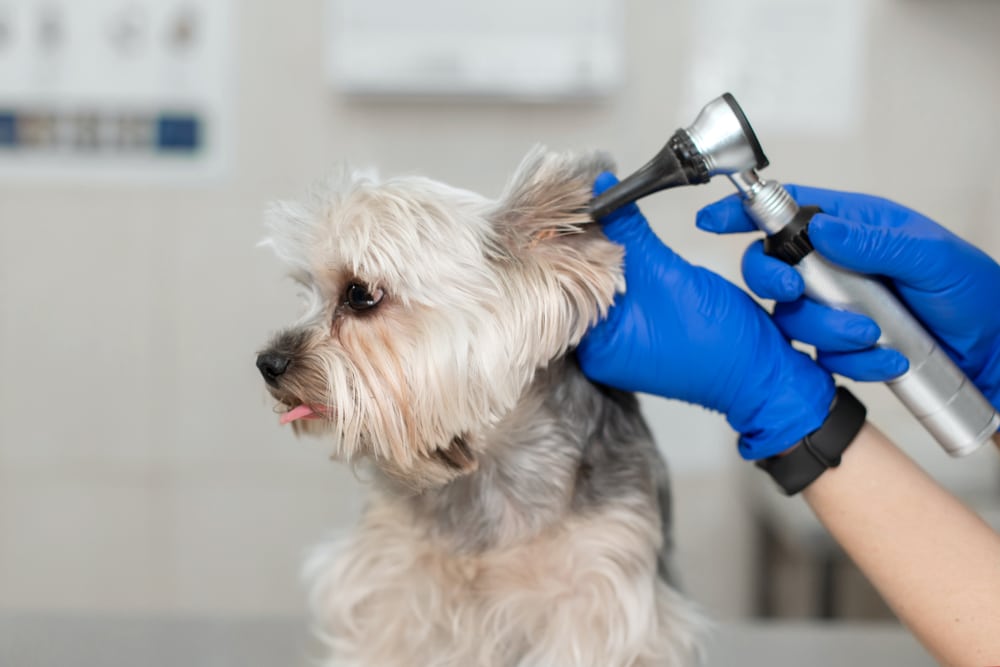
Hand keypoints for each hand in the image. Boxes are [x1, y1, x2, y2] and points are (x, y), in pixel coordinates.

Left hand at [577, 174, 835, 459]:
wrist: (764, 373)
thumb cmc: (722, 343)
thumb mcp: (669, 274)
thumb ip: (630, 231)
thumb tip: (602, 191)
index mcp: (598, 349)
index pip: (568, 286)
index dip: (571, 243)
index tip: (579, 205)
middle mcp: (604, 352)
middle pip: (584, 285)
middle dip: (592, 246)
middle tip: (598, 205)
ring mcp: (624, 346)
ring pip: (607, 286)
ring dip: (614, 255)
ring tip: (615, 222)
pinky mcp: (644, 335)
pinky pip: (626, 294)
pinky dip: (631, 270)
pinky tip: (633, 247)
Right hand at [696, 185, 999, 409]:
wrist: (995, 353)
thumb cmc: (974, 293)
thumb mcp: (931, 257)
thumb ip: (874, 241)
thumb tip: (821, 227)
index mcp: (852, 226)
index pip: (788, 210)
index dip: (746, 210)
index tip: (713, 219)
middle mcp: (835, 264)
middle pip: (771, 266)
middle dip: (773, 280)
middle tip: (791, 289)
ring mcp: (835, 305)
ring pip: (790, 317)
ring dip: (826, 329)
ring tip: (873, 335)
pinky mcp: (841, 344)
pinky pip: (819, 355)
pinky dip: (851, 362)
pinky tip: (886, 359)